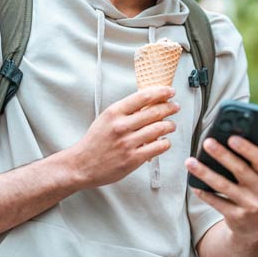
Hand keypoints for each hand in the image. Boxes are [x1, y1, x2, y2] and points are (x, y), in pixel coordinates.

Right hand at [58, 87, 177, 188]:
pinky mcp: (133, 159)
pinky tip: (165, 141)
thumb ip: (125, 111)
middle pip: (155, 112)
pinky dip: (165, 143)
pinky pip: (157, 147)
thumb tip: (148, 102)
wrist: (81, 165)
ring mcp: (128, 143)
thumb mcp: (106, 119)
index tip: (170, 91)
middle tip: (175, 106)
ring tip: (171, 125)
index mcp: (114, 113)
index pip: (143, 96)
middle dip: (170, 107)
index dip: (161, 92)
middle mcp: (121, 126)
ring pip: (159, 129)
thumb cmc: (94, 142)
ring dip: (170, 125)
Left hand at [186, 136, 257, 245]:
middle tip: (207, 143)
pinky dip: (204, 193)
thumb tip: (223, 141)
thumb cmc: (250, 191)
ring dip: (205, 173)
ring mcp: (250, 205)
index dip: (247, 148)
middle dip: (222, 155)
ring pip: (224, 186)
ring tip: (190, 162)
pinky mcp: (237, 217)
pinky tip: (194, 185)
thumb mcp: (256, 178)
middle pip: (240, 170)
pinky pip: (217, 202)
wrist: (252, 225)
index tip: (231, 138)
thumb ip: (247, 162)